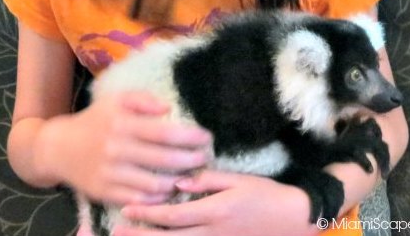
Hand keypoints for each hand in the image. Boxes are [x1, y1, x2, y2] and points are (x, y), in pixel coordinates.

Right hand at [35, 91, 211, 204]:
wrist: (59, 148)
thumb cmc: (95, 121)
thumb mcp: (115, 100)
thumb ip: (142, 99)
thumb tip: (168, 108)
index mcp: (122, 124)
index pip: (165, 132)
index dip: (190, 136)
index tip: (206, 137)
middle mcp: (117, 149)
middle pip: (165, 159)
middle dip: (191, 160)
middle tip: (203, 158)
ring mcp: (111, 173)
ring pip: (155, 184)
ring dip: (178, 181)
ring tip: (189, 175)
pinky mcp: (106, 192)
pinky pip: (139, 199)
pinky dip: (158, 197)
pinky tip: (168, 190)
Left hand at [116, 170, 318, 235]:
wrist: (292, 218)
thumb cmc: (265, 195)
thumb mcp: (239, 180)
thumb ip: (208, 181)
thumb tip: (180, 182)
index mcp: (215, 211)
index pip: (175, 215)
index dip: (149, 214)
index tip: (128, 210)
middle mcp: (213, 232)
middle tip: (117, 233)